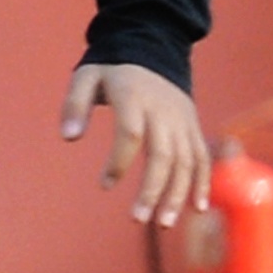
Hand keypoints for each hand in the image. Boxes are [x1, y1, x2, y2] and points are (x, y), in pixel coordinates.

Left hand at [64, 62, 209, 232]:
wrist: (153, 49)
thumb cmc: (112, 70)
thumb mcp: (85, 77)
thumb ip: (73, 105)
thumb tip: (68, 138)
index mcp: (134, 98)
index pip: (131, 134)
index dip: (119, 161)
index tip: (104, 185)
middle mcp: (164, 112)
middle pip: (164, 154)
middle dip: (153, 190)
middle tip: (138, 221)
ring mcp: (183, 121)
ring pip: (187, 161)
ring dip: (178, 194)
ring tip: (163, 223)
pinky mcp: (193, 127)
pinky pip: (202, 157)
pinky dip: (203, 183)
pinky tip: (196, 209)